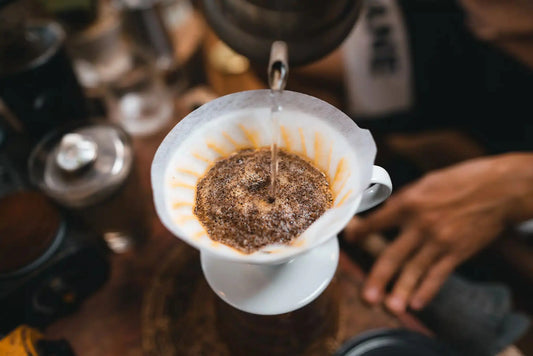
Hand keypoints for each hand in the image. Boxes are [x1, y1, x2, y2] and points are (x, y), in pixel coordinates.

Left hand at [344, 153, 532, 313]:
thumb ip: (405, 200)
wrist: (499, 188)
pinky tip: (416, 303)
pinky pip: (439, 275)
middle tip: (366, 298)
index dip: (361, 232)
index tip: (350, 239)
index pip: (378, 222)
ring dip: (401, 291)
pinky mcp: (458, 251)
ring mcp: (439, 241)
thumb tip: (385, 211)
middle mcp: (421, 225)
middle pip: (393, 256)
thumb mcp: (426, 182)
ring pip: (415, 271)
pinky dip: (428, 290)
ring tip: (390, 308)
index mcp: (409, 203)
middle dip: (378, 278)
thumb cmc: (461, 180)